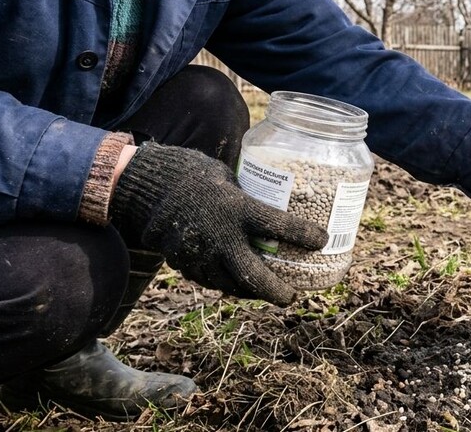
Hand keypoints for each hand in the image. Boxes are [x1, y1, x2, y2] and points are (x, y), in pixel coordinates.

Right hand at [108, 142, 327, 304]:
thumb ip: (250, 197)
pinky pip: (212, 282)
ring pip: (233, 286)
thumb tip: (279, 199)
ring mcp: (201, 255)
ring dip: (253, 292)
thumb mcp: (229, 178)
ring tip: (269, 292)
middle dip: (277, 291)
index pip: (279, 226)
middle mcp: (220, 237)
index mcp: (236, 209)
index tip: (323, 240)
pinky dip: (229, 284)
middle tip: (292, 295)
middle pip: (255, 276)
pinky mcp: (185, 264)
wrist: (147, 187)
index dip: (304, 235)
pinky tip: (240, 283)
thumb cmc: (194, 174)